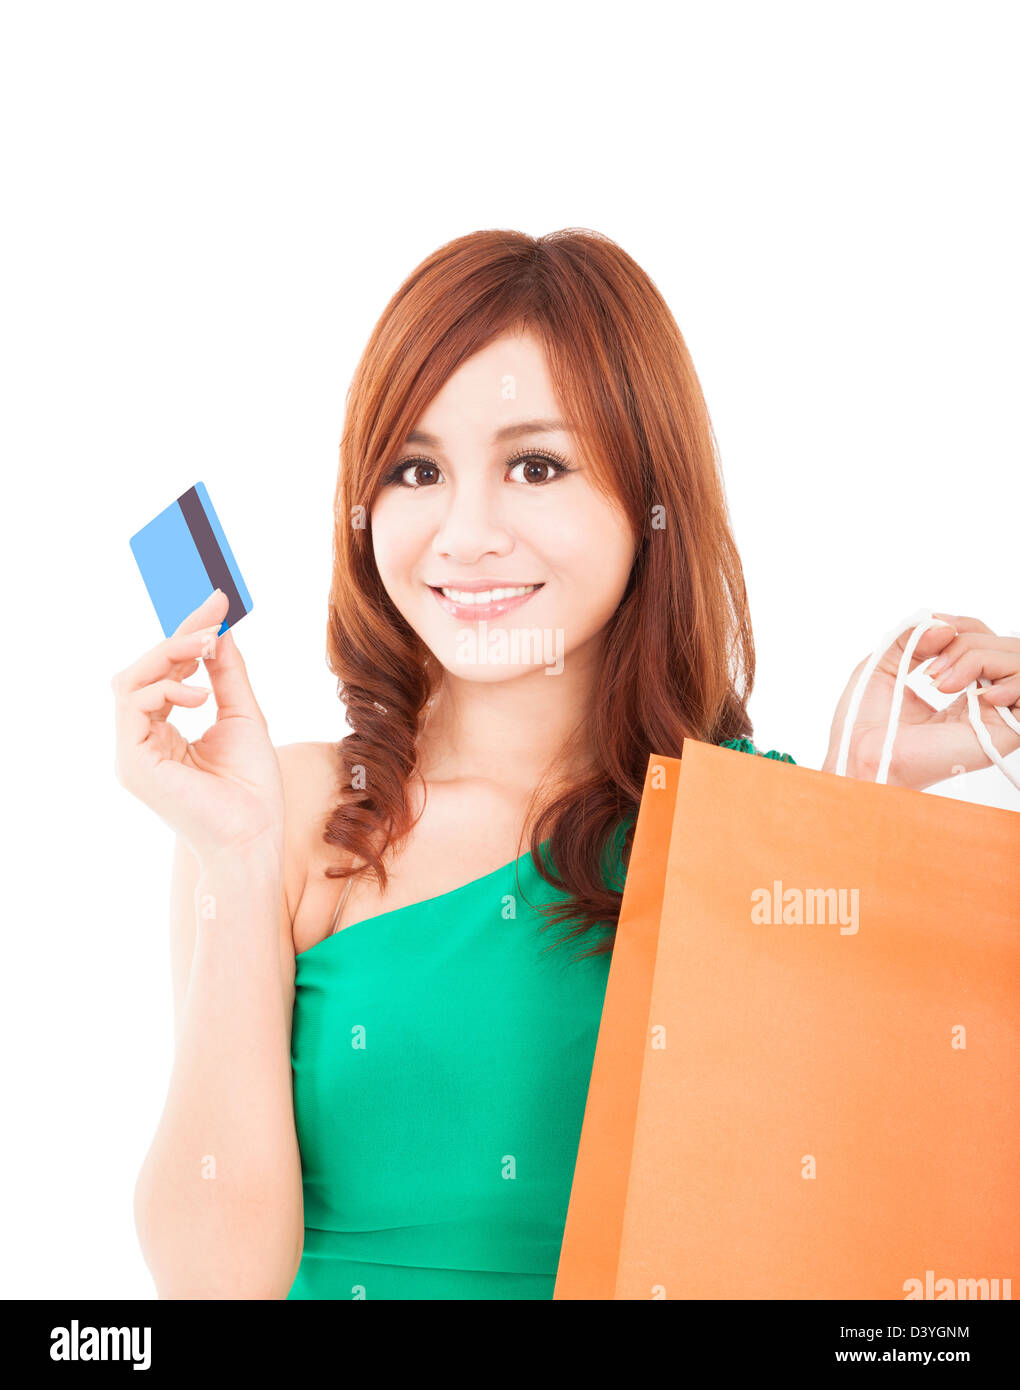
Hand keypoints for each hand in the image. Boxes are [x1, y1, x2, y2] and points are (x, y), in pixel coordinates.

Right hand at [112, 590, 284, 865]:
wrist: (254, 837)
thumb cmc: (252, 790)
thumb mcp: (243, 716)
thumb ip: (227, 674)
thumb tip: (219, 630)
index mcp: (162, 733)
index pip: (163, 673)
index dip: (186, 636)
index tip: (216, 603)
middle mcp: (141, 741)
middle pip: (141, 671)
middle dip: (177, 638)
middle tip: (212, 616)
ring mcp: (132, 752)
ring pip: (131, 681)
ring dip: (170, 656)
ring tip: (206, 649)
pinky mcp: (132, 762)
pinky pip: (132, 706)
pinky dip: (164, 689)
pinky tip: (199, 694)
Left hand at [822, 612, 1019, 788]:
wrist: (862, 754)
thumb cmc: (867, 720)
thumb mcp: (883, 663)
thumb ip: (913, 637)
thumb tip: (946, 626)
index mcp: (960, 685)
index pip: (983, 640)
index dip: (964, 626)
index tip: (936, 625)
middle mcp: (982, 699)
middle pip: (1002, 645)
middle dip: (966, 642)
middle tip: (931, 669)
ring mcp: (994, 715)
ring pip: (1017, 659)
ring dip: (979, 658)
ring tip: (943, 684)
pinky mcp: (1004, 732)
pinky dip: (1010, 682)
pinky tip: (980, 695)